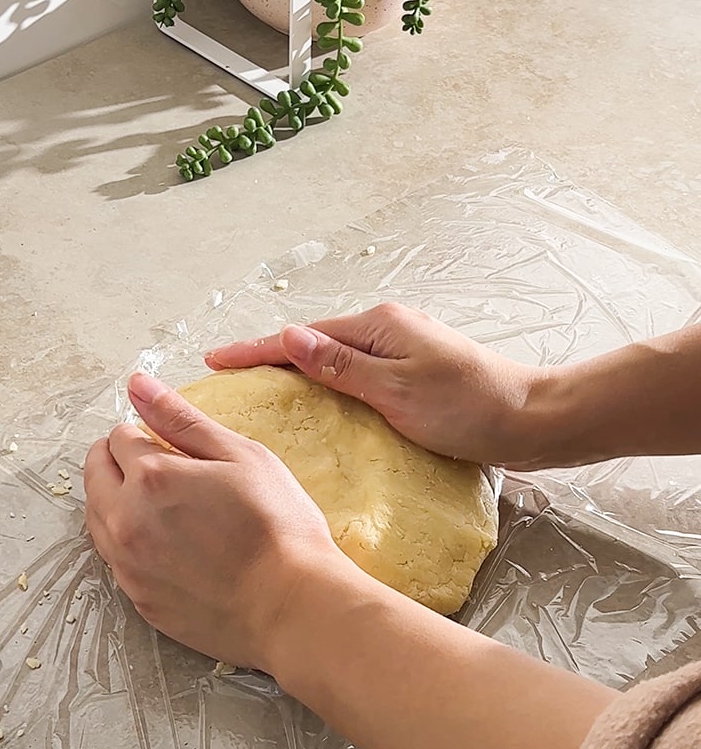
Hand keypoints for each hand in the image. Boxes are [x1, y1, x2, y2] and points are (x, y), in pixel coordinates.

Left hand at [83, 373, 353, 670]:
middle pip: (94, 474)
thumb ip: (180, 418)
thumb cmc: (277, 527)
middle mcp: (124, 520)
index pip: (119, 437)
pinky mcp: (137, 598)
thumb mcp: (238, 456)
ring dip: (115, 500)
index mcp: (149, 477)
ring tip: (159, 503)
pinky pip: (114, 557)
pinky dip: (127, 540)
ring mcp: (126, 564)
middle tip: (157, 466)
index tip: (167, 443)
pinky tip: (165, 542)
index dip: (143, 433)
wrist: (291, 608)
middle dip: (117, 460)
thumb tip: (137, 385)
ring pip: (96, 517)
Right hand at [205, 303, 546, 466]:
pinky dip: (322, 381)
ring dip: (292, 368)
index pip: (300, 338)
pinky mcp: (412, 372)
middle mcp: (387, 329)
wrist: (535, 422)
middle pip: (312, 342)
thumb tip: (288, 336)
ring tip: (255, 387)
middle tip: (224, 377)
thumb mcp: (398, 390)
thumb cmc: (470, 409)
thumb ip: (340, 365)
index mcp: (379, 327)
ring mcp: (401, 349)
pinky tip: (311, 398)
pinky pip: (351, 372)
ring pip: (331, 357)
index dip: (254, 350)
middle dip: (266, 356)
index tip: (213, 360)